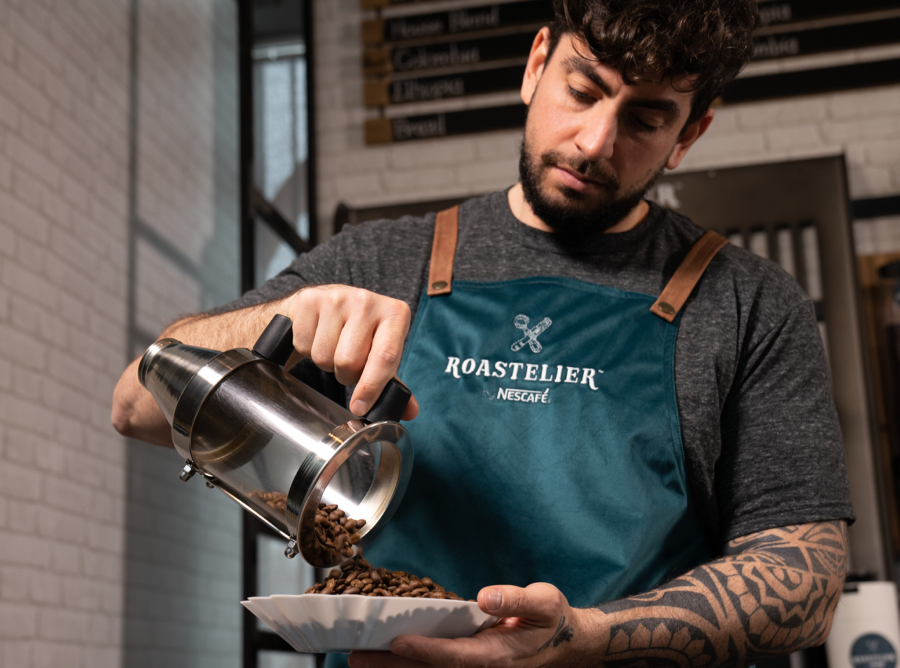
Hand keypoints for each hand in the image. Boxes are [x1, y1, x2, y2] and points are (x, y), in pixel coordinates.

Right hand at [286, 285, 418, 419]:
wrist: (324, 302)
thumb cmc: (358, 332)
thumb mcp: (381, 350)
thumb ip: (393, 382)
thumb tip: (410, 411)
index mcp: (394, 313)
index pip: (385, 357)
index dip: (371, 387)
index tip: (359, 407)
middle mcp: (367, 301)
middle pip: (350, 361)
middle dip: (346, 374)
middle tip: (348, 366)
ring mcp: (336, 298)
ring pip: (324, 356)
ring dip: (326, 364)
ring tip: (333, 349)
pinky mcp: (309, 300)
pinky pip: (303, 345)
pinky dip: (307, 351)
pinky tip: (317, 338)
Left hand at [348, 583, 581, 667]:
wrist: (566, 642)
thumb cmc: (553, 620)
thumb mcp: (544, 602)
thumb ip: (517, 600)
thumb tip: (487, 596)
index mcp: (497, 655)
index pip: (454, 656)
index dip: (425, 651)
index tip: (397, 642)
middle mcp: (481, 667)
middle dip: (392, 665)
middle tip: (356, 656)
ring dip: (393, 667)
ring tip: (358, 657)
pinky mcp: (468, 664)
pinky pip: (436, 667)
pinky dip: (410, 662)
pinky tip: (385, 655)